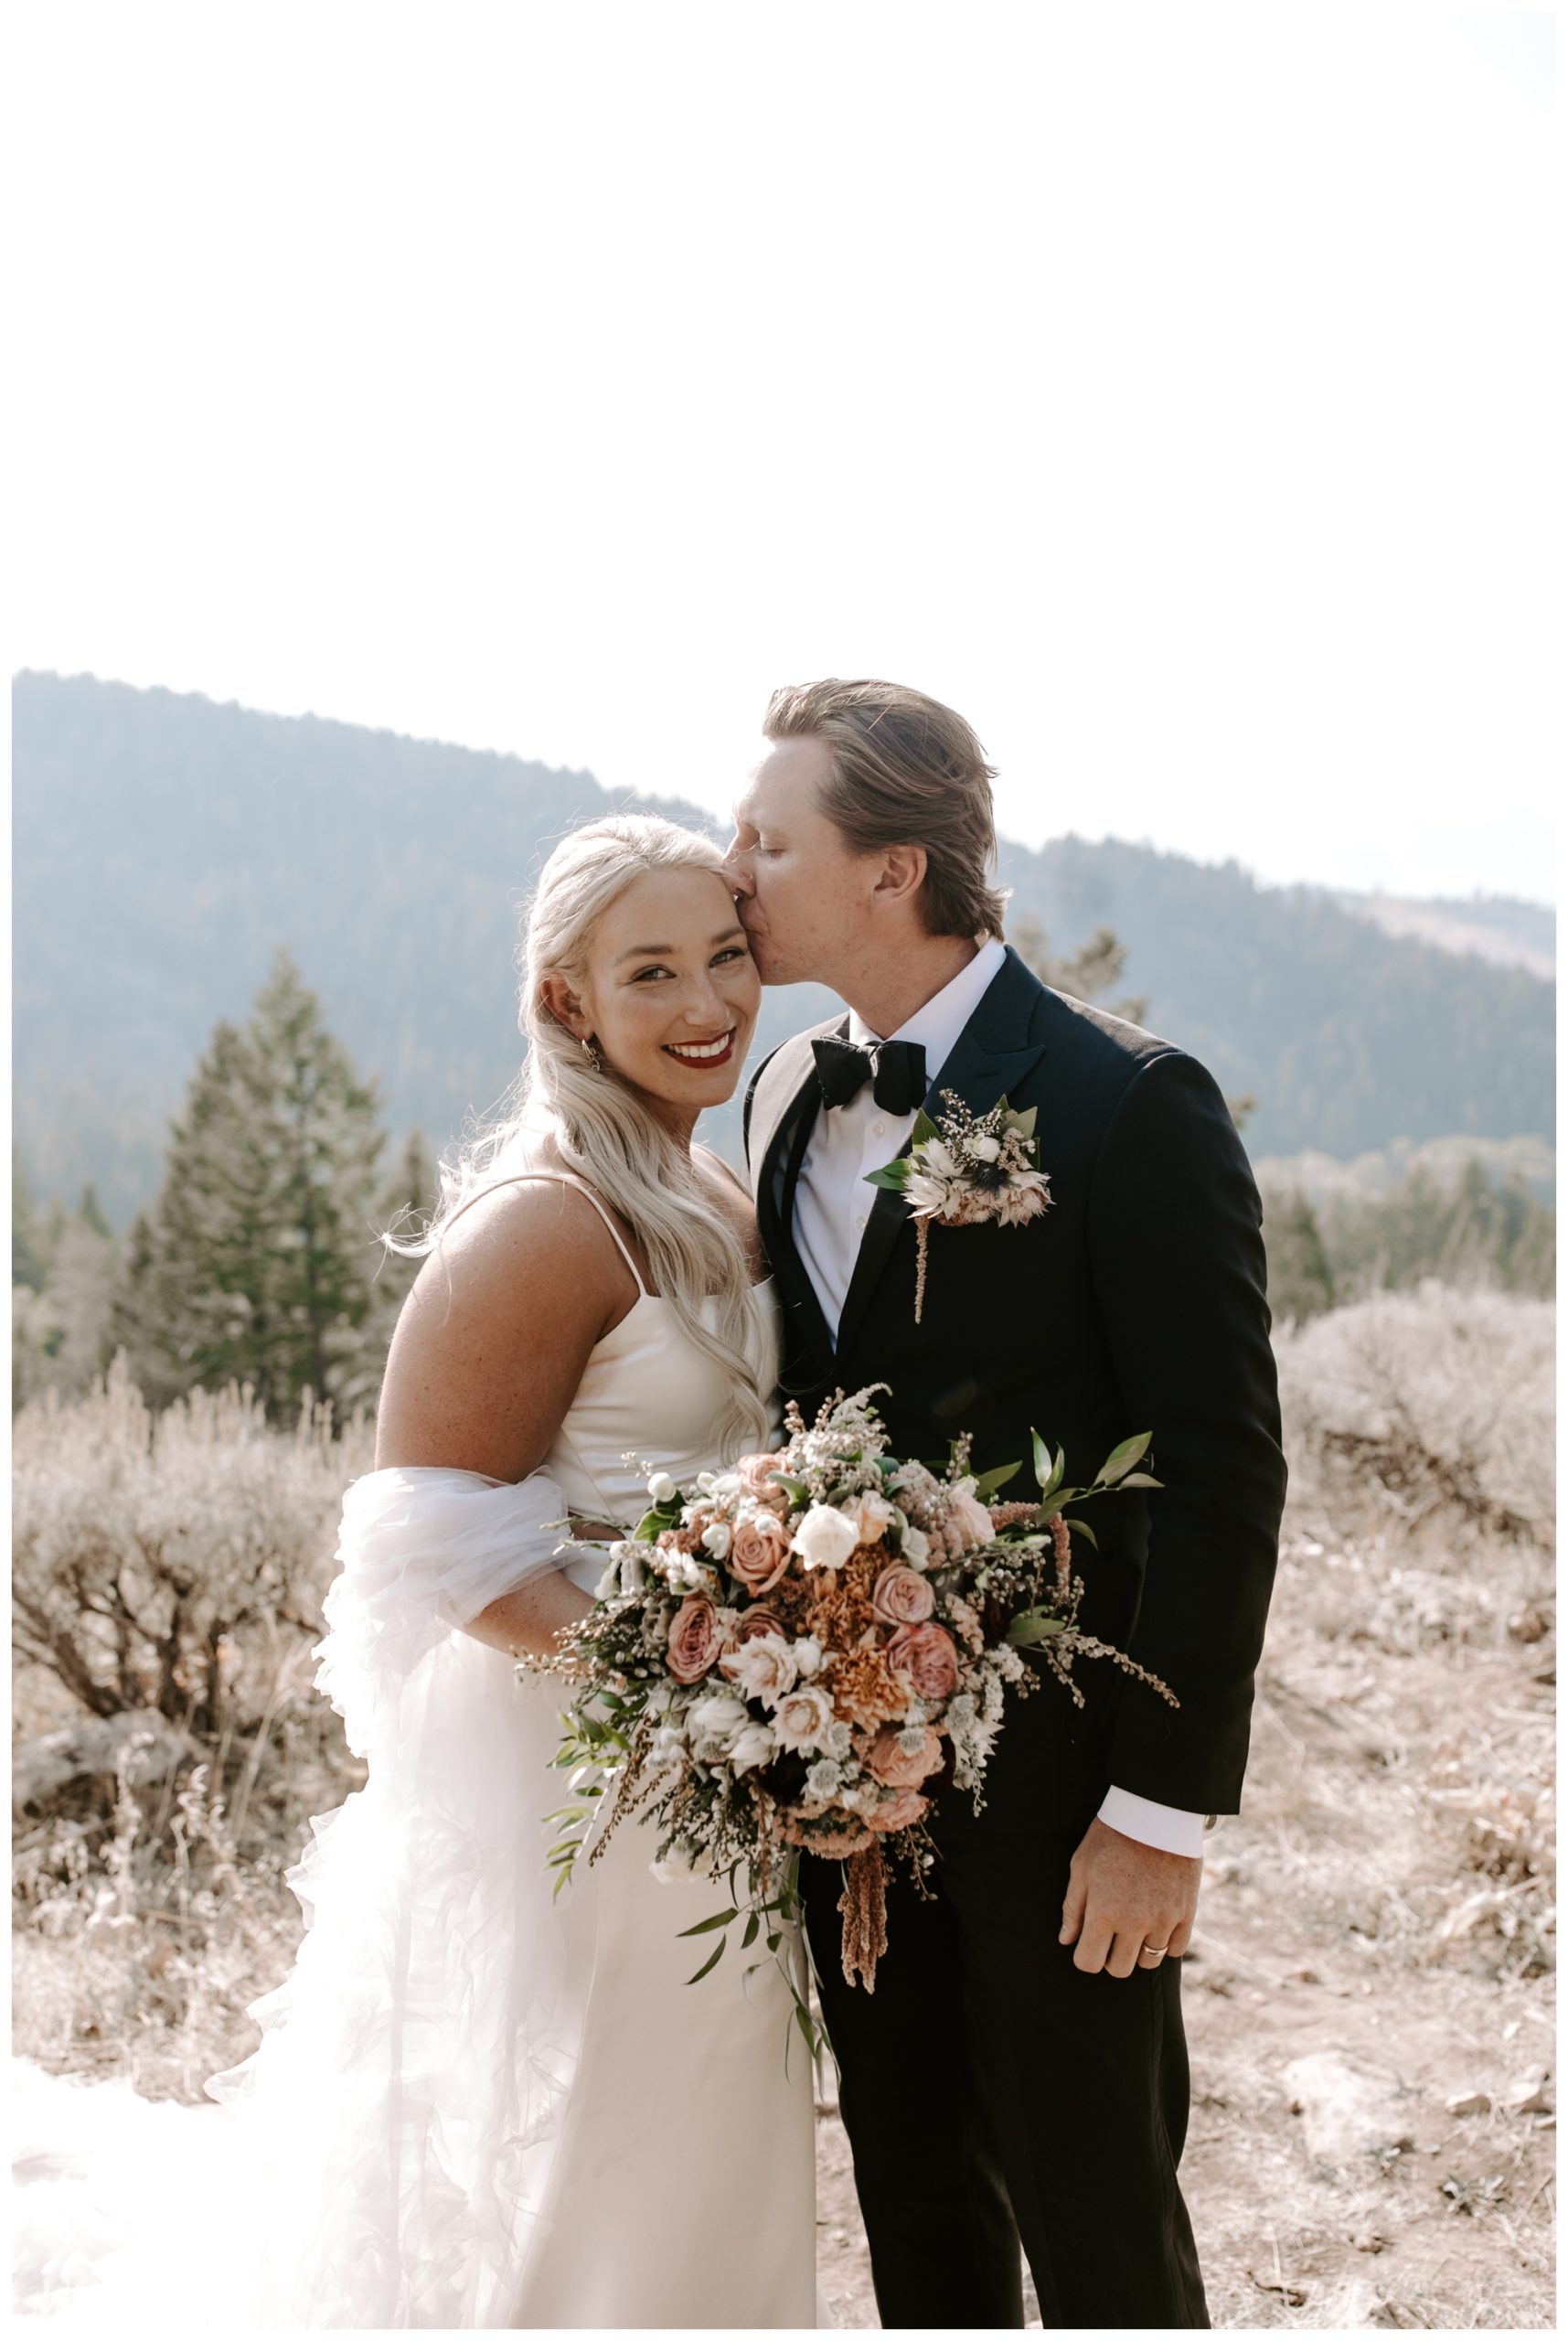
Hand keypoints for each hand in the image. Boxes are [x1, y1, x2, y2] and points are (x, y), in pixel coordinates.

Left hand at [1059, 1815, 1201, 1977]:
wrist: (1156, 1812)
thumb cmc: (1111, 1836)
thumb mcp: (1081, 1866)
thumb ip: (1073, 1907)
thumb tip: (1066, 1940)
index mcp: (1104, 1913)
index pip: (1089, 1963)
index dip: (1084, 1955)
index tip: (1087, 1943)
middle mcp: (1134, 1923)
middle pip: (1120, 1969)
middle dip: (1110, 1956)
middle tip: (1111, 1933)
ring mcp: (1164, 1920)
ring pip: (1149, 1962)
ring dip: (1138, 1949)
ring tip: (1134, 1925)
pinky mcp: (1187, 1913)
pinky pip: (1176, 1949)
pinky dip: (1166, 1942)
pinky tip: (1156, 1923)